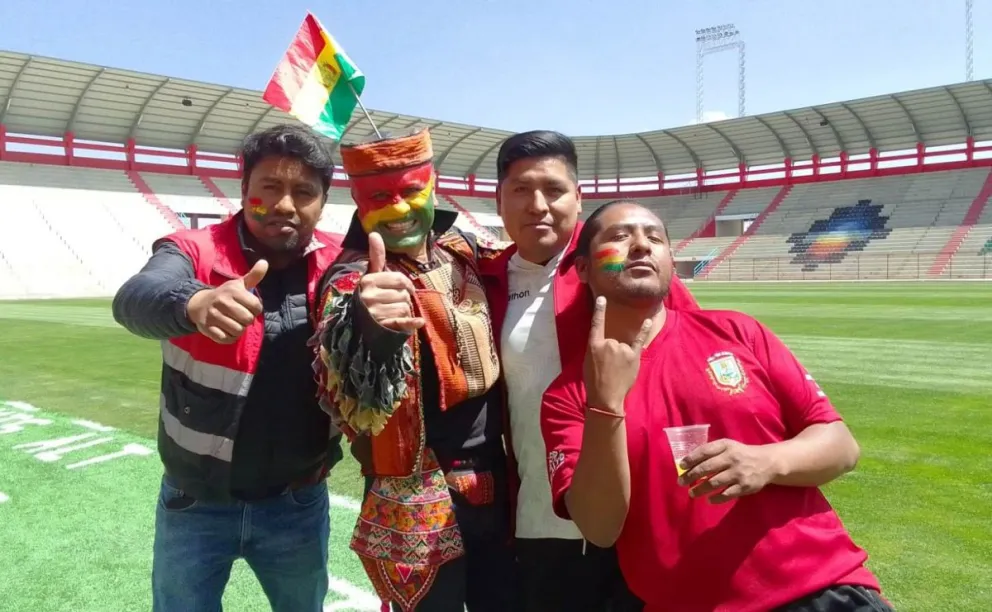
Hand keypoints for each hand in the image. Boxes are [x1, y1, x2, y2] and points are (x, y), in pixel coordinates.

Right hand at [186, 259, 266, 343]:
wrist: (199, 304)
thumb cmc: (225, 295)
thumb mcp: (239, 284)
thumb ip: (254, 276)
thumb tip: (264, 262)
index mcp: (233, 291)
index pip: (256, 306)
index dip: (256, 310)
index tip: (249, 308)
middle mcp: (222, 302)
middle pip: (247, 319)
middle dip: (247, 320)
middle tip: (241, 317)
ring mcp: (213, 315)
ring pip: (238, 331)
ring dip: (239, 330)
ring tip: (234, 323)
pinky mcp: (207, 328)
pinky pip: (225, 339)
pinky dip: (229, 338)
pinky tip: (226, 330)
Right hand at [357, 232, 425, 332]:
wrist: (358, 325)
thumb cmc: (369, 296)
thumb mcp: (371, 276)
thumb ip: (376, 256)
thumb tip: (374, 233)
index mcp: (368, 281)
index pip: (399, 279)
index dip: (407, 284)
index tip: (407, 289)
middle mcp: (369, 296)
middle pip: (403, 295)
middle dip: (403, 299)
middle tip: (394, 303)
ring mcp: (375, 313)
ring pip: (405, 308)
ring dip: (404, 311)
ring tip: (393, 313)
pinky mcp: (382, 327)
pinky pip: (402, 322)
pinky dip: (412, 323)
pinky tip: (419, 322)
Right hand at [583, 296, 651, 411]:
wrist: (606, 397)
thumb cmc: (593, 381)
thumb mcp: (588, 362)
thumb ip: (596, 349)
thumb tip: (604, 343)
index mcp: (594, 345)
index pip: (596, 324)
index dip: (599, 311)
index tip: (602, 298)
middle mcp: (609, 343)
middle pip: (612, 340)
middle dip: (610, 352)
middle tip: (607, 368)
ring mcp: (622, 349)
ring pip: (622, 346)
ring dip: (621, 356)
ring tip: (617, 371)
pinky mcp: (634, 356)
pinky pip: (639, 340)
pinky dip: (644, 330)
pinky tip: (648, 321)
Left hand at [678, 439, 778, 503]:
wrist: (767, 463)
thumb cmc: (741, 454)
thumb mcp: (727, 446)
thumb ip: (711, 451)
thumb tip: (688, 461)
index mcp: (725, 446)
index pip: (704, 451)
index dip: (691, 459)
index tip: (681, 466)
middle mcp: (731, 458)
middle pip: (707, 468)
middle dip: (691, 476)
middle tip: (681, 482)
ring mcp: (738, 473)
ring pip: (714, 483)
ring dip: (700, 489)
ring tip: (691, 493)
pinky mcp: (744, 487)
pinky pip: (726, 494)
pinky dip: (716, 498)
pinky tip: (709, 499)